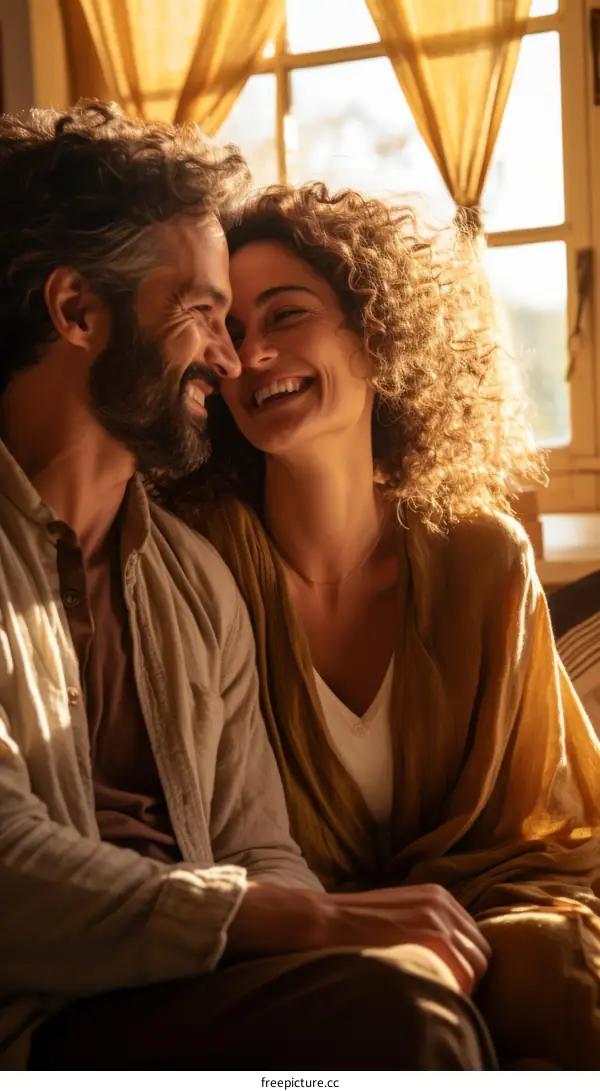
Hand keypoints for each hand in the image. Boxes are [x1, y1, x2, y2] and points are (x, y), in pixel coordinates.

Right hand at [327, 884, 490, 995]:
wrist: (326, 920)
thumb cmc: (355, 926)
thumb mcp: (398, 914)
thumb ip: (425, 926)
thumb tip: (448, 958)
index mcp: (438, 896)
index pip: (474, 940)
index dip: (466, 966)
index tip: (450, 985)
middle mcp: (444, 903)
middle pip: (481, 953)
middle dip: (470, 979)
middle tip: (447, 997)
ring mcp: (439, 918)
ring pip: (476, 967)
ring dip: (463, 988)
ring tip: (438, 999)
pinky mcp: (433, 935)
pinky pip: (464, 975)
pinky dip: (455, 991)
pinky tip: (431, 996)